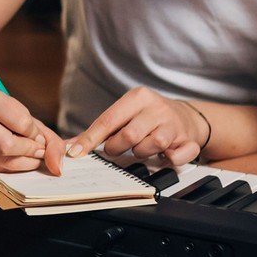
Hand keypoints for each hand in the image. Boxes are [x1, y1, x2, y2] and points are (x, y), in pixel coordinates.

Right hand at [0, 87, 65, 174]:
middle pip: (8, 145)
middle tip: (36, 150)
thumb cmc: (2, 118)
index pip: (22, 122)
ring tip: (25, 154)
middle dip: (30, 151)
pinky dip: (9, 168)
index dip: (35, 133)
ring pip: (3, 162)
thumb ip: (50, 139)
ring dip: (23, 163)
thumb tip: (57, 167)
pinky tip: (8, 158)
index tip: (34, 133)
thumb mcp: (25, 117)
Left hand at [67, 87, 209, 166]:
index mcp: (137, 97)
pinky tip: (166, 154)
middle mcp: (156, 108)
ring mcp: (174, 123)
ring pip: (150, 146)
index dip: (90, 139)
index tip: (76, 152)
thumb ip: (98, 130)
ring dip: (142, 153)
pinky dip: (169, 159)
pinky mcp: (188, 140)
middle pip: (128, 135)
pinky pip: (176, 156)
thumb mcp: (125, 115)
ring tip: (143, 147)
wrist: (187, 118)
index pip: (108, 120)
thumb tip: (68, 146)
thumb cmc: (147, 118)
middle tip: (118, 148)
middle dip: (117, 147)